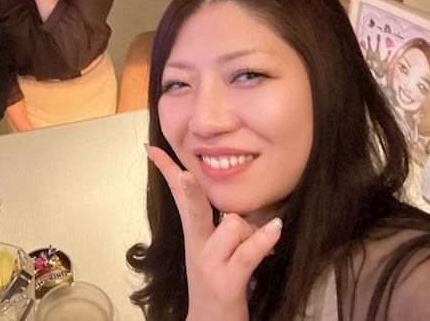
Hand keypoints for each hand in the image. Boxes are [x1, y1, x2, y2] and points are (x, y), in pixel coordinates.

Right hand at [146, 145, 281, 320]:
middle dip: (189, 190)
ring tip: (250, 248)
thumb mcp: (210, 249)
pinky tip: (276, 228)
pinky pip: (248, 252)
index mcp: (193, 234)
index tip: (152, 148)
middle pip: (193, 208)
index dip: (167, 170)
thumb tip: (233, 194)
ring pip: (233, 225)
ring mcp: (210, 263)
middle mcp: (197, 245)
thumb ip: (218, 221)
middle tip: (186, 173)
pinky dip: (263, 239)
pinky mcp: (227, 281)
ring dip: (249, 232)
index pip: (178, 195)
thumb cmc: (217, 281)